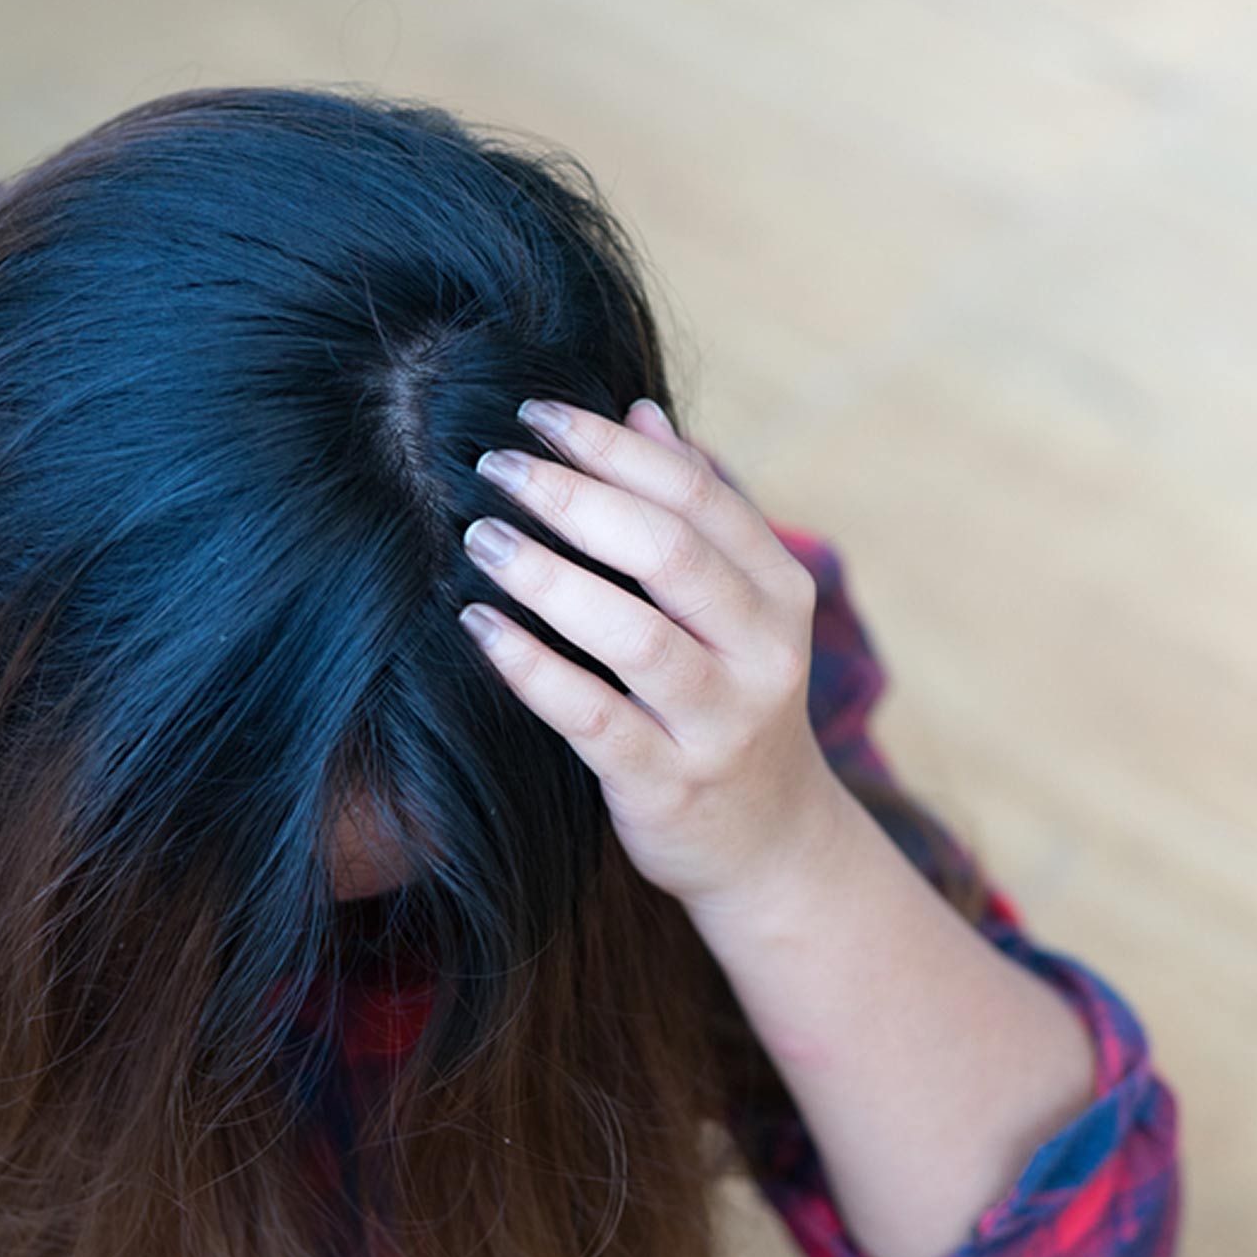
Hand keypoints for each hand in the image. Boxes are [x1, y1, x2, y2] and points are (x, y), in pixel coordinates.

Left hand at [456, 396, 852, 909]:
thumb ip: (697, 514)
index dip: (612, 446)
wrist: (769, 845)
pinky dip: (530, 666)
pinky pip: (592, 717)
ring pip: (633, 634)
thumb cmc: (729, 703)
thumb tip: (640, 411)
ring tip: (476, 537)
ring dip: (546, 575)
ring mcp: (720, 723)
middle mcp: (763, 653)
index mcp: (781, 592)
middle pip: (669, 552)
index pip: (698, 495)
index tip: (535, 412)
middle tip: (493, 464)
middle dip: (574, 496)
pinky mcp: (669, 786)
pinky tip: (477, 626)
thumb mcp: (739, 608)